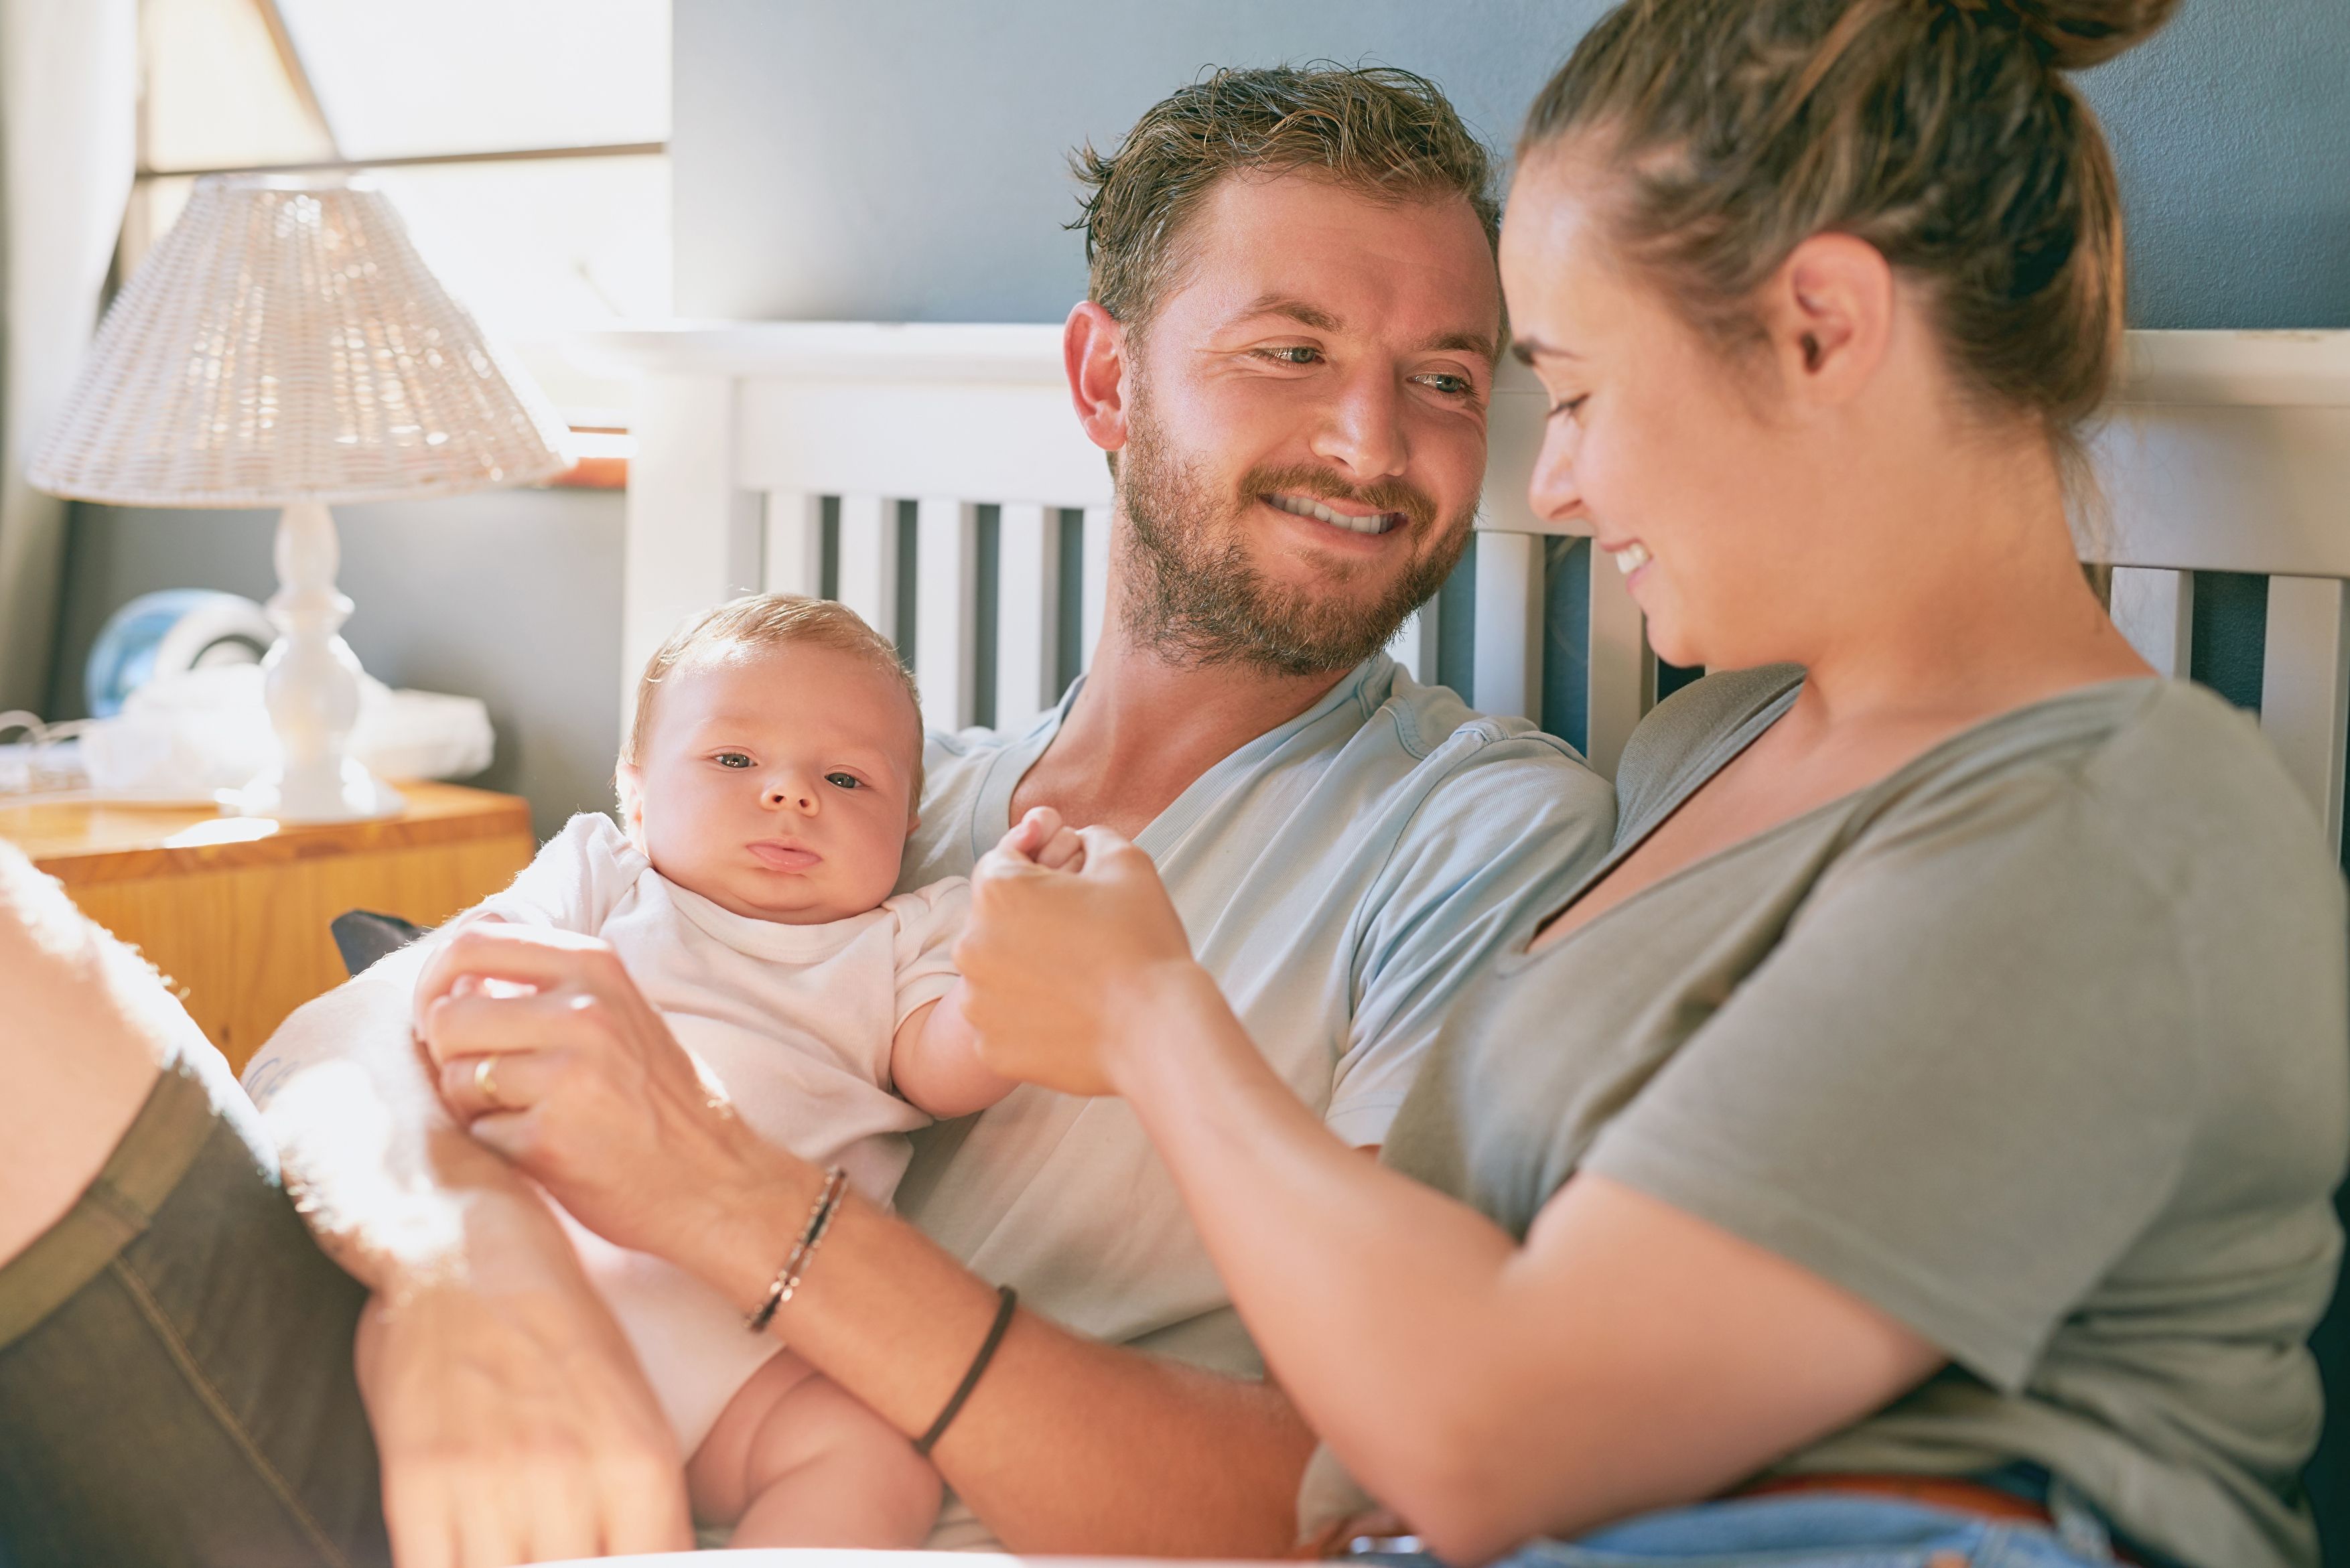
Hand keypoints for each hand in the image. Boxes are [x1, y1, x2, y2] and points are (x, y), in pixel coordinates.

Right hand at [357, 1246, 692, 1565]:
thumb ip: (635, 1502)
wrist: (466, 1244)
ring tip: (506, 1550)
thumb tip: (647, 1567)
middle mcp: (574, 1474)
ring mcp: (494, 1477)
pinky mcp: (419, 1475)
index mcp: (641, 1460)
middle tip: (548, 1552)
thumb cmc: (553, 1330)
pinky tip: (453, 1555)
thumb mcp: (630, 1409)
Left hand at [414, 921, 775, 1264]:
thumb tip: (450, 970)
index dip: (435, 981)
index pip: (473, 943)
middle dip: (450, 1054)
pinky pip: (477, 1133)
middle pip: (448, 1015)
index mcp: (594, 966)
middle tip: (484, 1077)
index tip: (441, 1012)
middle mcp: (582, 1011)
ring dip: (473, 1104)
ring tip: (523, 1114)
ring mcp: (566, 1075)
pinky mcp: (548, 1138)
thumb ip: (546, 982)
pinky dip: (498, 1145)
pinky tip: (544, 1147)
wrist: (714, 1179)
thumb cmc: (655, 1096)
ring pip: (456, 1077)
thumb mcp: (617, 1009)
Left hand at [955, 808, 1203, 1096]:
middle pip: (995, 918)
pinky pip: (1003, 1018)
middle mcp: (971, 945)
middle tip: (1081, 929)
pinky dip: (1027, 1013)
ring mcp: (977, 1001)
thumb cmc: (1143, 941)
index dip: (1036, 860)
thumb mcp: (1126, 862)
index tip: (1066, 872)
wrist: (1159, 1031)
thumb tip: (1075, 839)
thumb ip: (1090, 836)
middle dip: (1030, 917)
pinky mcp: (991, 1046)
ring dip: (1024, 966)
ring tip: (1077, 974)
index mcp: (997, 891)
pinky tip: (1068, 1011)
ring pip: (996, 970)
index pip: (1004, 861)